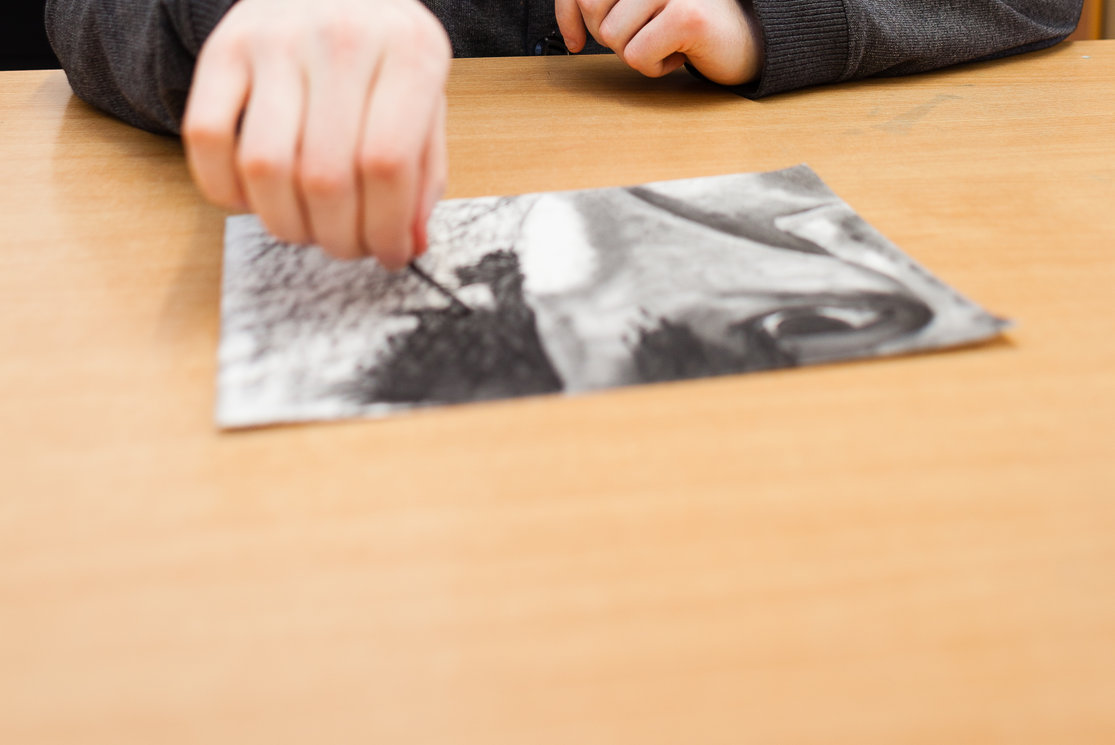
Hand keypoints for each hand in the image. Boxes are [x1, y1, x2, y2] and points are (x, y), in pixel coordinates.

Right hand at [182, 0, 451, 267]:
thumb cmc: (385, 55)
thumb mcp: (427, 101)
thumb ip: (424, 176)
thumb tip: (408, 245)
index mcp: (409, 51)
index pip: (387, 164)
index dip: (385, 228)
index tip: (390, 255)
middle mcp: (342, 38)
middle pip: (326, 176)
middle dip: (338, 237)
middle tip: (347, 246)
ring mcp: (275, 39)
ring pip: (265, 166)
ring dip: (286, 223)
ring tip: (307, 228)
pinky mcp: (223, 48)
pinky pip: (205, 137)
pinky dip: (227, 190)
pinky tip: (256, 198)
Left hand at [556, 0, 760, 85]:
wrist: (747, 39)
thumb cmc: (687, 24)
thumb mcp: (637, 7)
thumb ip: (603, 6)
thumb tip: (570, 33)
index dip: (567, 14)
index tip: (576, 40)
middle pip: (593, 8)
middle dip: (610, 36)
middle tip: (644, 35)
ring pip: (613, 36)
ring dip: (636, 53)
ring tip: (665, 43)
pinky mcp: (687, 17)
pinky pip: (638, 57)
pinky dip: (654, 67)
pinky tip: (678, 55)